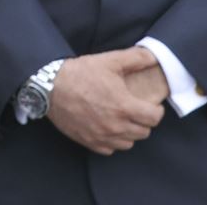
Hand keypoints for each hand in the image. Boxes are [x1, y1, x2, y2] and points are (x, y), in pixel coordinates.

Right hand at [47, 48, 165, 154]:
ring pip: (128, 143)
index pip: (154, 119)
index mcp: (124, 106)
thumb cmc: (80, 73)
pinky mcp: (89, 141)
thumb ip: (135, 58)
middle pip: (143, 133)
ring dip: (129, 133)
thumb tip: (153, 57)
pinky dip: (113, 141)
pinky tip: (108, 129)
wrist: (50, 86)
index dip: (156, 111)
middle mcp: (116, 126)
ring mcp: (102, 136)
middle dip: (144, 122)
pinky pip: (110, 149)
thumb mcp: (109, 61)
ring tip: (123, 121)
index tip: (152, 106)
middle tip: (137, 111)